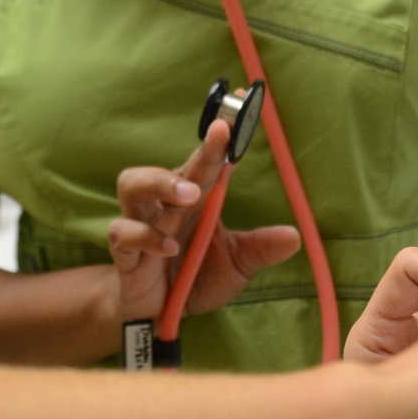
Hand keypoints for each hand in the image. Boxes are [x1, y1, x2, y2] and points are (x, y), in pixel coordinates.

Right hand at [107, 120, 300, 323]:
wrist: (160, 317)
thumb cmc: (197, 278)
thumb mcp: (237, 264)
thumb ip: (260, 248)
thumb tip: (294, 237)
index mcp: (197, 199)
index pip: (210, 159)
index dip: (223, 133)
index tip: (240, 101)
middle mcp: (168, 205)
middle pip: (173, 165)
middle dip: (198, 151)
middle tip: (219, 138)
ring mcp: (144, 224)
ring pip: (132, 184)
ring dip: (159, 181)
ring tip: (188, 194)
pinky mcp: (126, 251)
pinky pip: (123, 231)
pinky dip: (145, 236)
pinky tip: (169, 247)